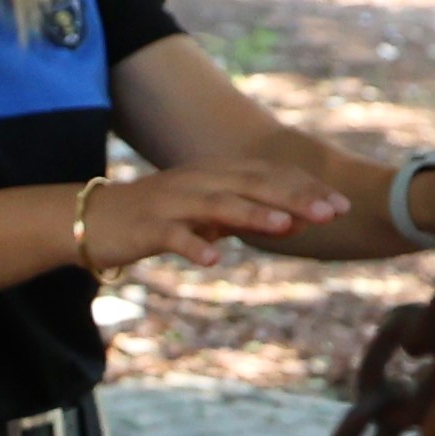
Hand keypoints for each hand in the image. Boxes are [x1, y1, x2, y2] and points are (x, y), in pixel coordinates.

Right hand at [80, 162, 340, 274]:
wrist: (92, 220)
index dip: (306, 188)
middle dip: (294, 198)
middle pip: (253, 185)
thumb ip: (250, 216)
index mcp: (216, 173)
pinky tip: (213, 262)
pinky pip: (173, 236)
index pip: (269, 176)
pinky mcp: (147, 226)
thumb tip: (297, 222)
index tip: (342, 205)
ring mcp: (172, 202)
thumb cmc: (159, 218)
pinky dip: (193, 246)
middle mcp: (198, 180)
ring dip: (254, 214)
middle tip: (331, 213)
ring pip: (219, 204)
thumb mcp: (210, 217)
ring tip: (286, 227)